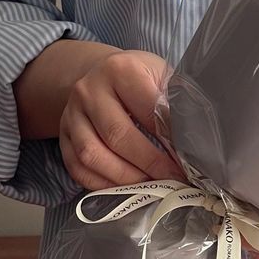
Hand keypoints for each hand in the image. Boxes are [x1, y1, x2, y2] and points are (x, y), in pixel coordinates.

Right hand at [59, 50, 184, 189]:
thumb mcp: (161, 76)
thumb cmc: (140, 78)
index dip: (170, 139)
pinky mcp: (63, 137)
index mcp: (120, 69)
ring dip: (126, 178)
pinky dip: (104, 185)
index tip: (188, 159)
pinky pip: (78, 169)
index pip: (147, 109)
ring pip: (93, 156)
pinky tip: (128, 188)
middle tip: (175, 178)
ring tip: (153, 186)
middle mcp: (89, 90)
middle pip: (118, 136)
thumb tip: (196, 138)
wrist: (101, 75)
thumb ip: (174, 101)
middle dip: (150, 164)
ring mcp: (71, 115)